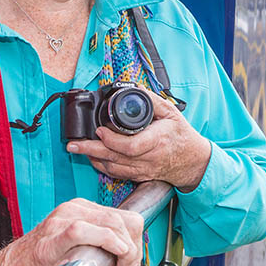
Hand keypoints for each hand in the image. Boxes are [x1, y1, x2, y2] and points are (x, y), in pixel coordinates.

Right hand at [0, 198, 142, 265]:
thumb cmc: (45, 259)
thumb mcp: (78, 241)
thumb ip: (99, 237)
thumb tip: (131, 249)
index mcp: (82, 208)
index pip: (125, 216)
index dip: (136, 239)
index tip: (133, 259)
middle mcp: (74, 209)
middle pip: (122, 220)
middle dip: (133, 247)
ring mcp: (62, 220)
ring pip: (110, 223)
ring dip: (124, 249)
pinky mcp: (51, 238)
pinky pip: (83, 230)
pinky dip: (106, 240)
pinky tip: (115, 252)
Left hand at [68, 92, 211, 191]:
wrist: (192, 160)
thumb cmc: (182, 135)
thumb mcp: (171, 112)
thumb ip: (152, 100)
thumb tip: (132, 90)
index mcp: (158, 140)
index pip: (132, 146)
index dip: (112, 141)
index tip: (100, 130)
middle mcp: (149, 158)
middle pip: (116, 158)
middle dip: (91, 151)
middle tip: (73, 144)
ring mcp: (143, 170)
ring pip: (113, 168)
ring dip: (93, 158)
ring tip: (77, 149)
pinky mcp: (139, 176)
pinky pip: (117, 174)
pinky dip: (102, 166)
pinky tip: (92, 157)